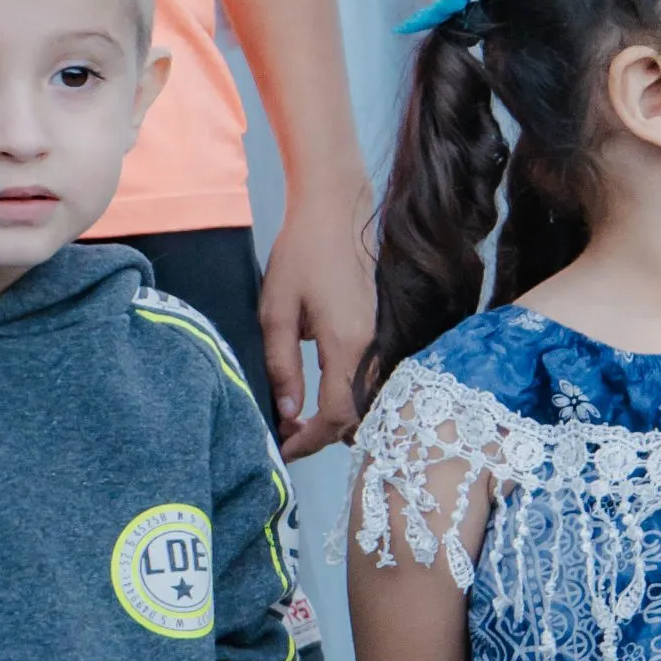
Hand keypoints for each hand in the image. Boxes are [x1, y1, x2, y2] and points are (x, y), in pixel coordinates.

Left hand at [258, 183, 377, 457]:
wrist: (338, 211)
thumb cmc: (301, 254)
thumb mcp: (276, 311)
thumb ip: (282, 367)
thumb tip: (289, 415)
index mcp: (347, 344)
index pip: (336, 415)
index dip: (309, 440)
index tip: (283, 449)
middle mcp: (374, 348)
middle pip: (358, 416)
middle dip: (322, 436)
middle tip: (287, 437)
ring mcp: (385, 340)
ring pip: (369, 402)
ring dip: (337, 420)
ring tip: (300, 421)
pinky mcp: (384, 332)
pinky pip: (373, 381)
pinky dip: (350, 400)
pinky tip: (322, 397)